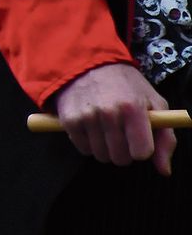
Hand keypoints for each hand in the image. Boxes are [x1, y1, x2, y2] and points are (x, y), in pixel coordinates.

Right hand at [53, 62, 175, 173]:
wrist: (89, 64)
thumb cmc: (127, 86)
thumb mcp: (155, 103)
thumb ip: (165, 138)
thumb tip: (164, 170)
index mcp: (133, 108)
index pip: (142, 152)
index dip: (142, 149)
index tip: (139, 138)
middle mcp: (108, 113)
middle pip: (121, 158)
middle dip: (124, 151)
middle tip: (121, 133)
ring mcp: (86, 117)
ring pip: (102, 156)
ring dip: (105, 148)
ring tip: (105, 129)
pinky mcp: (69, 119)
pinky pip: (83, 149)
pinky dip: (88, 143)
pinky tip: (91, 127)